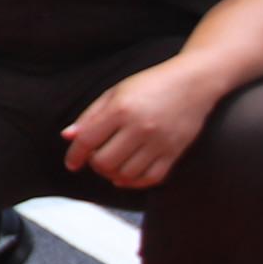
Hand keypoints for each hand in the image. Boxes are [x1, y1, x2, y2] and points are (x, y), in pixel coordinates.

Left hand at [63, 60, 217, 191]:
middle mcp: (140, 127)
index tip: (71, 163)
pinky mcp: (175, 152)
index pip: (88, 141)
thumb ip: (91, 116)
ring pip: (126, 174)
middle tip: (97, 157)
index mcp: (121, 109)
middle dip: (95, 164)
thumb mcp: (116, 92)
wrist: (194, 82)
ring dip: (113, 174)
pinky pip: (150, 178)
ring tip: (112, 164)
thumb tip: (68, 137)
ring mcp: (159, 142)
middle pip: (105, 162)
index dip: (74, 155)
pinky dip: (134, 182)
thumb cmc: (151, 84)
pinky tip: (127, 175)